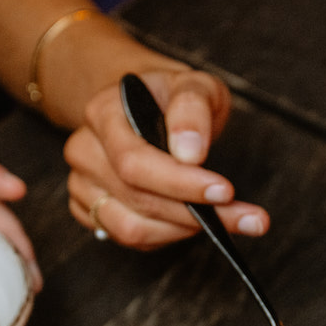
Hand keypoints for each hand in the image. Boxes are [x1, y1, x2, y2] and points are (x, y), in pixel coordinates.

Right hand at [62, 67, 269, 248]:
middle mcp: (85, 150)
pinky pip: (129, 239)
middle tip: (242, 216)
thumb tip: (190, 152)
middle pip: (137, 198)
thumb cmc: (171, 97)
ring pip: (131, 229)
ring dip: (183, 230)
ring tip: (223, 220)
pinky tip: (190, 221)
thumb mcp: (194, 85)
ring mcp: (83, 184)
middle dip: (193, 213)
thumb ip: (192, 108)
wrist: (147, 106)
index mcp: (103, 112)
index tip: (224, 191)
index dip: (180, 183)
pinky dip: (167, 237)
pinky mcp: (89, 210)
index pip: (135, 161)